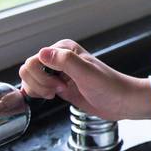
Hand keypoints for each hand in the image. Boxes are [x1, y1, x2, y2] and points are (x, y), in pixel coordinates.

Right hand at [18, 39, 150, 119]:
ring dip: (39, 89)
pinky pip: (36, 87)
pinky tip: (53, 96)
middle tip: (59, 90)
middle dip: (39, 84)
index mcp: (63, 49)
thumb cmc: (109, 87)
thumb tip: (42, 53)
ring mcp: (57, 72)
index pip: (33, 60)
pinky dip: (39, 94)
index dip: (42, 76)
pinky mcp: (58, 85)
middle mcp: (58, 58)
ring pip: (29, 79)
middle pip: (28, 70)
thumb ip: (65, 62)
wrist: (122, 101)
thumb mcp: (87, 73)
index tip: (61, 84)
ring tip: (58, 93)